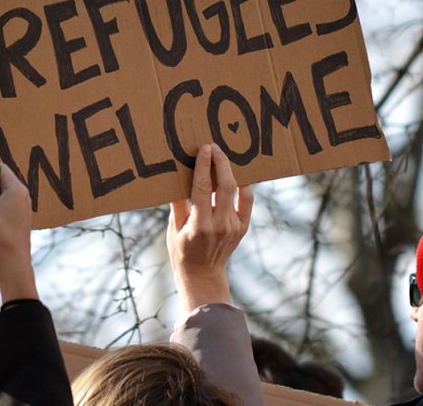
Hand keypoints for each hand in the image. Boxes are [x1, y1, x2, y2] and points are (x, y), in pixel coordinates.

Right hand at [167, 143, 253, 311]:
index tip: (204, 148)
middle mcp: (220, 225)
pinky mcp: (243, 227)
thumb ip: (178, 203)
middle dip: (221, 162)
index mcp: (199, 225)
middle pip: (226, 185)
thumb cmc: (182, 250)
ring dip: (232, 171)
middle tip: (214, 147)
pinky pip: (248, 200)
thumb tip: (177, 175)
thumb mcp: (173, 228)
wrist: (203, 275)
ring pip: (239, 190)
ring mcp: (234, 226)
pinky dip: (245, 185)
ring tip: (224, 157)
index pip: (203, 188)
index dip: (204, 165)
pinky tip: (238, 174)